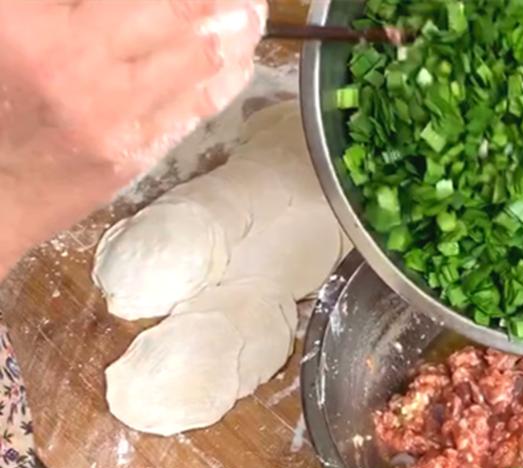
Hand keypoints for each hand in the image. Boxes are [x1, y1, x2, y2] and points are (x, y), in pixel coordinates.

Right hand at [0, 0, 265, 274]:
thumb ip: (62, 6)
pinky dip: (227, 75)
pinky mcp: (134, 153)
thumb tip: (132, 5)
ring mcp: (114, 117)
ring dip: (234, 27)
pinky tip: (242, 54)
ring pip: (200, 58)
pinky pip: (198, 106)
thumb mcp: (10, 26)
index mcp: (31, 29)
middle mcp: (79, 68)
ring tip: (252, 10)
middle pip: (177, 13)